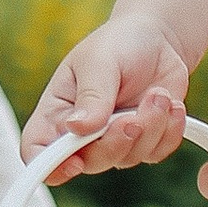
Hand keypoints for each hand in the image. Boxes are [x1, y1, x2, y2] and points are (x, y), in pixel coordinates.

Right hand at [20, 8, 189, 177]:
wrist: (157, 39)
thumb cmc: (118, 43)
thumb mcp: (99, 61)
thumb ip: (91, 95)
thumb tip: (78, 128)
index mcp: (56, 111)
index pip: (37, 150)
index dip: (48, 167)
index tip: (74, 163)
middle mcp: (81, 133)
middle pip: (87, 163)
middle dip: (114, 143)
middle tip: (132, 117)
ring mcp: (114, 139)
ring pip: (127, 158)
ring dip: (149, 127)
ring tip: (158, 94)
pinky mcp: (145, 142)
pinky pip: (156, 153)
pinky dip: (169, 130)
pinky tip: (171, 104)